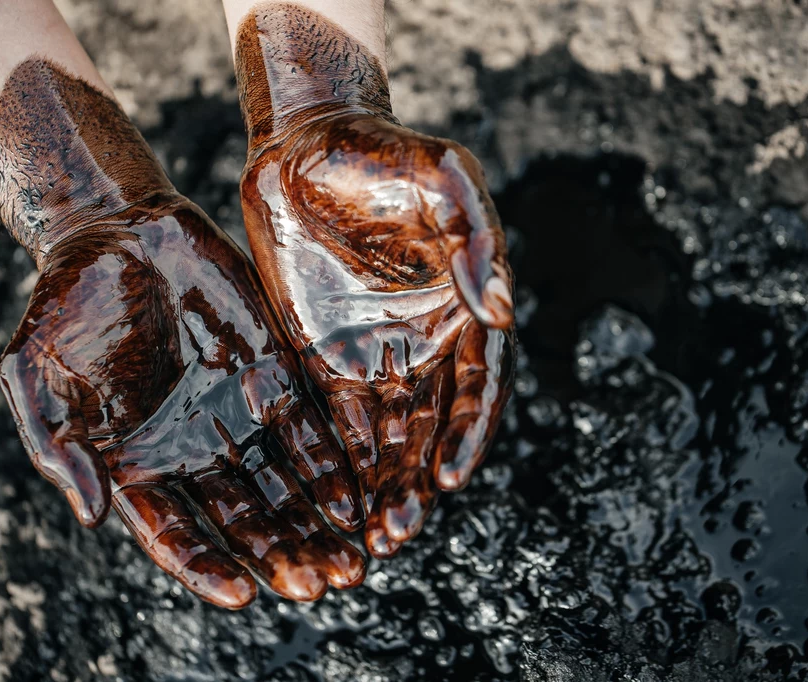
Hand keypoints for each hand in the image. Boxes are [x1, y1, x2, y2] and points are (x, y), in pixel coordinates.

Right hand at [0, 58, 363, 607]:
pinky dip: (333, 463)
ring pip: (287, 486)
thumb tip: (92, 515)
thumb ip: (60, 448)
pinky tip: (357, 497)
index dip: (207, 568)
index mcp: (139, 465)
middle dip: (284, 556)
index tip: (241, 595)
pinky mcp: (275, 372)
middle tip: (321, 586)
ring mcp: (239, 414)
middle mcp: (196, 452)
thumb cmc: (63, 308)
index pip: (178, 534)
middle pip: (247, 522)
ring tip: (351, 563)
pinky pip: (310, 427)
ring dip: (319, 525)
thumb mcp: (35, 377)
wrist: (115, 233)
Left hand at [236, 6, 515, 557]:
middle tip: (397, 533)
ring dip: (380, 489)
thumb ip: (476, 240)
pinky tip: (329, 503)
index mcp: (465, 309)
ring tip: (368, 540)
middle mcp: (426, 343)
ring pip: (384, 437)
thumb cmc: (384, 151)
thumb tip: (499, 313)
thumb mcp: (441, 176)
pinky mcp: (321, 358)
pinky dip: (335, 462)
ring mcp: (373, 354)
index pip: (478, 386)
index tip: (449, 476)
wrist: (308, 143)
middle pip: (431, 428)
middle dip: (416, 483)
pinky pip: (332, 419)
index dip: (470, 433)